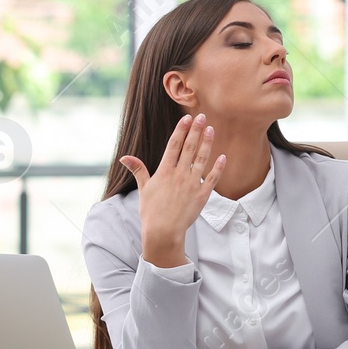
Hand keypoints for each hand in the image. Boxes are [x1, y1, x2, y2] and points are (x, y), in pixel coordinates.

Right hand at [120, 113, 225, 265]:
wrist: (163, 232)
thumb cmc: (151, 211)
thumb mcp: (143, 189)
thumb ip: (138, 170)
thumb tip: (125, 157)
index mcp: (164, 172)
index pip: (174, 146)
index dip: (181, 131)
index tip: (187, 119)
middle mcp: (179, 175)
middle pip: (189, 148)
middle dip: (196, 131)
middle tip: (202, 116)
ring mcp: (192, 184)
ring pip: (202, 159)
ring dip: (207, 143)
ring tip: (211, 129)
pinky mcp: (202, 195)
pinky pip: (212, 178)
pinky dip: (218, 167)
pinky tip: (223, 156)